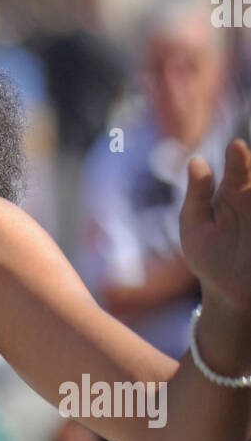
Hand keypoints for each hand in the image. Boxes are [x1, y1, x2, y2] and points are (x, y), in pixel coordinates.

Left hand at [180, 139, 250, 314]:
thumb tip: (196, 161)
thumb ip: (198, 195)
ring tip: (249, 190)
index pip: (239, 167)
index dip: (239, 157)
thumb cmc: (207, 255)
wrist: (228, 293)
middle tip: (247, 165)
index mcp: (234, 191)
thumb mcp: (195, 226)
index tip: (236, 147)